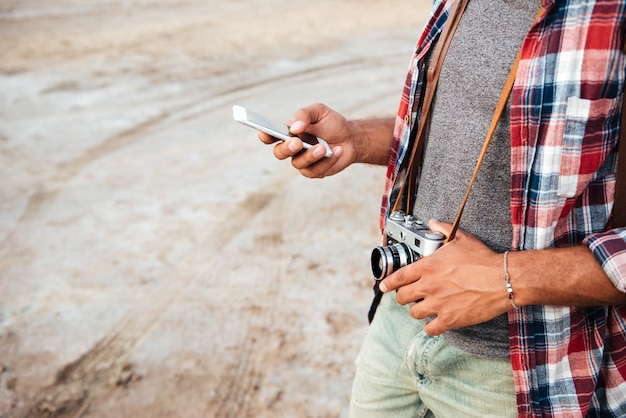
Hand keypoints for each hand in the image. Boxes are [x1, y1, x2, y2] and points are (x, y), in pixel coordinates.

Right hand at [258, 103, 357, 177]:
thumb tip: (295, 128)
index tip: (265, 132)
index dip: (265, 135)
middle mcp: (292, 148)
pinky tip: (337, 151)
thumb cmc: (331, 123)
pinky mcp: (315, 171)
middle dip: (287, 149)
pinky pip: (316, 170)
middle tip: (298, 143)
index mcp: (288, 132)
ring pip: (298, 163)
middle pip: (279, 153)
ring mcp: (302, 161)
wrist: (351, 138)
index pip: (270, 135)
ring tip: (323, 147)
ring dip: (311, 155)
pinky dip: (328, 160)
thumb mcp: (319, 111)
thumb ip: (305, 115)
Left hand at [378, 220, 511, 335]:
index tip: (383, 286)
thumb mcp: (461, 238)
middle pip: (402, 297)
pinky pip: (431, 328)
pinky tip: (435, 322)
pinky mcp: (450, 319)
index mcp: (428, 266)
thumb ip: (442, 230)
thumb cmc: (483, 259)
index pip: (399, 277)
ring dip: (417, 311)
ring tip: (423, 308)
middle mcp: (429, 286)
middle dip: (403, 297)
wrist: (503, 279)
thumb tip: (433, 223)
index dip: (388, 283)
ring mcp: (438, 304)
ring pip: (414, 313)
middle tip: (407, 297)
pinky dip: (431, 326)